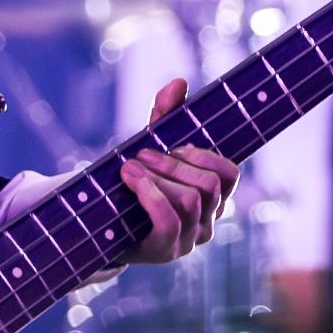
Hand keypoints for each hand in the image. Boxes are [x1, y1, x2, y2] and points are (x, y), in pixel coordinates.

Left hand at [119, 78, 234, 265]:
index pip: (229, 173)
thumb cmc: (135, 184)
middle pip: (209, 184)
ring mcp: (190, 240)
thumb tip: (179, 81)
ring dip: (157, 177)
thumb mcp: (151, 147)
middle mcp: (208, 221)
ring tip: (129, 169)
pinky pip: (168, 220)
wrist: (103, 225)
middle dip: (173, 163)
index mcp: (213, 197)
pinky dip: (150, 194)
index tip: (175, 145)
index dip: (203, 154)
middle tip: (142, 155)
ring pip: (190, 200)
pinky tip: (131, 180)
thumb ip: (165, 115)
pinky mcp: (165, 251)